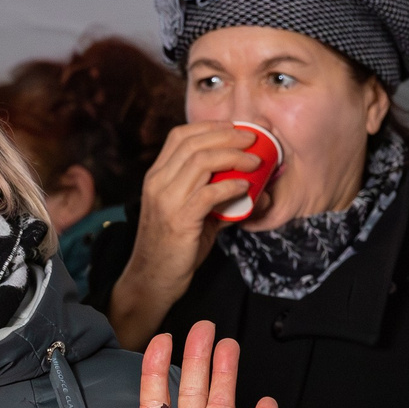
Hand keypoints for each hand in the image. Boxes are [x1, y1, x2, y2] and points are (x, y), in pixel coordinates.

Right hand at [103, 123, 260, 347]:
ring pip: (201, 161)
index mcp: (156, 176)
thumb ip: (219, 199)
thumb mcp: (192, 215)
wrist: (153, 280)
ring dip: (233, 156)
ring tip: (254, 161)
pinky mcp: (179, 219)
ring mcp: (166, 200)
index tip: (235, 128)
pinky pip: (209, 192)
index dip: (210, 127)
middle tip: (253, 139)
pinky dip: (231, 185)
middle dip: (228, 136)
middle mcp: (158, 182)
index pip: (180, 136)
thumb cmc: (174, 247)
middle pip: (194, 143)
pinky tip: (246, 186)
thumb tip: (255, 191)